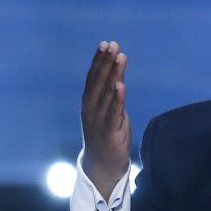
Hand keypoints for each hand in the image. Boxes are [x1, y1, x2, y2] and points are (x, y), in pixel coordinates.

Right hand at [81, 40, 131, 200]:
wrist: (102, 166)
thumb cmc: (107, 135)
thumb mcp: (109, 110)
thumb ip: (112, 92)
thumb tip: (117, 71)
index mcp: (89, 102)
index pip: (93, 77)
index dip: (99, 60)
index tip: (106, 43)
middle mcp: (91, 109)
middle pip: (98, 81)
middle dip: (105, 62)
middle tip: (112, 44)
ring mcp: (98, 121)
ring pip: (107, 94)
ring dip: (114, 74)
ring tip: (120, 57)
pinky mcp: (109, 132)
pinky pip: (113, 113)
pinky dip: (117, 99)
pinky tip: (121, 85)